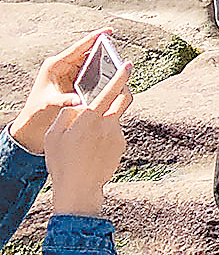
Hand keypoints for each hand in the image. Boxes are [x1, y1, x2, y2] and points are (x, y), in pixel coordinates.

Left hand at [9, 31, 105, 154]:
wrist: (31, 122)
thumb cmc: (37, 110)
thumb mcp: (50, 104)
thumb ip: (65, 100)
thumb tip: (79, 101)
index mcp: (55, 65)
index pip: (78, 48)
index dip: (94, 38)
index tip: (108, 31)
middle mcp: (62, 66)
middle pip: (86, 53)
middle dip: (101, 50)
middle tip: (116, 50)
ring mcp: (68, 72)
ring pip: (89, 63)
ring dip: (101, 63)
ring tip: (116, 63)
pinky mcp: (72, 80)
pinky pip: (89, 72)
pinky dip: (99, 72)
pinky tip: (109, 75)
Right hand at [43, 62, 129, 219]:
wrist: (79, 189)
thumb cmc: (62, 161)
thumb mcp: (54, 135)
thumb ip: (68, 114)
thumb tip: (80, 104)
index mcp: (91, 118)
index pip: (110, 91)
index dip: (120, 76)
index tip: (127, 65)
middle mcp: (109, 124)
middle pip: (124, 99)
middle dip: (123, 90)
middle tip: (115, 89)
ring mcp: (117, 135)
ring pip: (116, 117)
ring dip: (107, 117)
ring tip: (87, 136)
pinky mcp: (120, 146)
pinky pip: (114, 133)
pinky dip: (106, 133)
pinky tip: (92, 148)